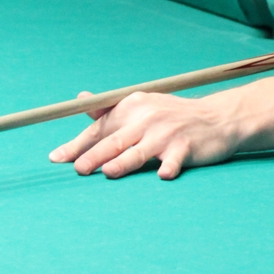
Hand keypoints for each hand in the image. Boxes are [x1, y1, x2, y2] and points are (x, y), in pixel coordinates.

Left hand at [49, 89, 238, 179]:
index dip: (78, 144)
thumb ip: (109, 109)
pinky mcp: (185, 148)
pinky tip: (163, 175)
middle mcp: (148, 118)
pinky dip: (168, 167)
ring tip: (108, 173)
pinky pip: (174, 161)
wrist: (217, 119)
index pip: (100, 127)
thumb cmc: (172, 116)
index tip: (56, 158)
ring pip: (139, 152)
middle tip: (78, 170)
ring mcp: (167, 133)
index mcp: (133, 106)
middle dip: (94, 156)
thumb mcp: (142, 106)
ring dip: (123, 163)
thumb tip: (79, 99)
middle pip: (115, 140)